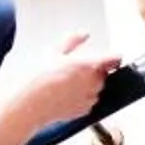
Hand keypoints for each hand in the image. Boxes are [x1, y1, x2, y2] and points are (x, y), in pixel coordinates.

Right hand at [0, 32, 122, 128]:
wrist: (30, 103)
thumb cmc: (39, 78)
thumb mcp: (54, 51)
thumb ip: (73, 40)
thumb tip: (84, 33)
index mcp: (90, 65)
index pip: (114, 59)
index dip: (113, 57)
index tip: (112, 57)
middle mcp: (94, 83)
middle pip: (104, 74)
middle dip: (94, 70)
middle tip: (74, 69)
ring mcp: (91, 98)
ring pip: (97, 88)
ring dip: (88, 84)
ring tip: (66, 82)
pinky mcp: (85, 110)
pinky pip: (89, 100)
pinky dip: (82, 97)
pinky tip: (65, 94)